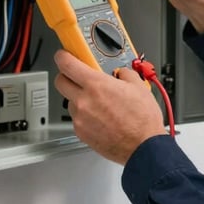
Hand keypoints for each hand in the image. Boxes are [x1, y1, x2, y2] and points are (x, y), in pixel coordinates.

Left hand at [54, 50, 165, 164]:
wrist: (143, 147)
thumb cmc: (142, 121)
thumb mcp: (138, 87)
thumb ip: (124, 74)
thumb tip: (121, 73)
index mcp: (96, 85)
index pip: (66, 64)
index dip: (63, 57)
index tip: (64, 55)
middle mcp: (84, 101)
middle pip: (60, 81)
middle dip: (66, 76)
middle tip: (78, 76)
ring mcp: (80, 118)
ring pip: (70, 101)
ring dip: (78, 98)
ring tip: (98, 102)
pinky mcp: (81, 133)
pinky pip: (77, 119)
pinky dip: (85, 116)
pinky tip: (101, 118)